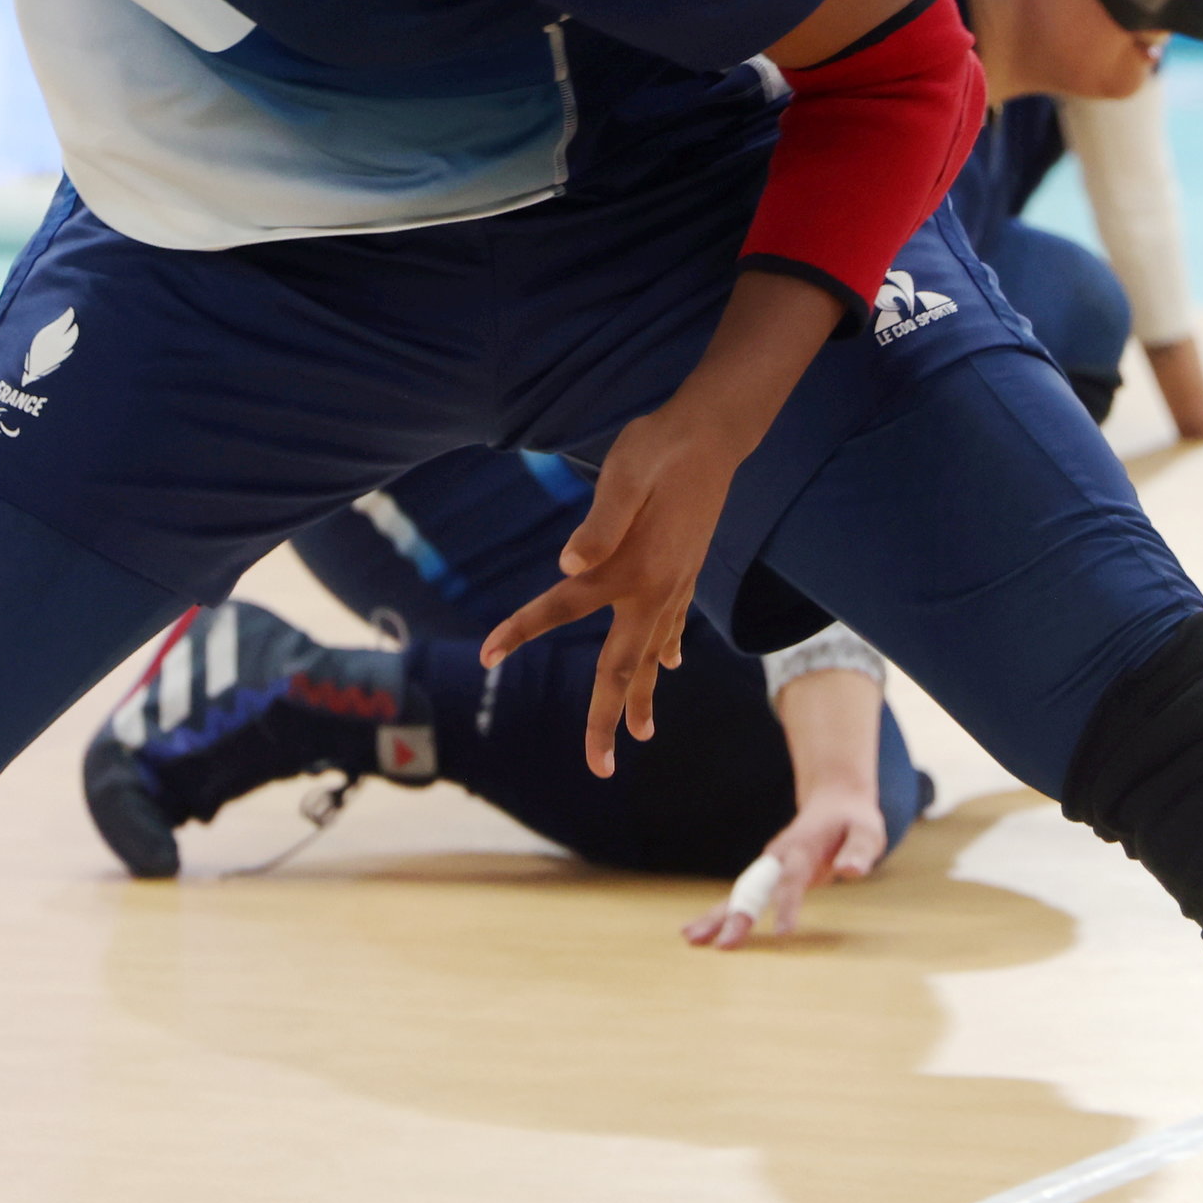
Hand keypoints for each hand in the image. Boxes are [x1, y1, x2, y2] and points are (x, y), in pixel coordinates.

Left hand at [483, 401, 744, 778]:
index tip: (486, 653)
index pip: (562, 606)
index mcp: (629, 568)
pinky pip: (673, 625)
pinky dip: (666, 651)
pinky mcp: (686, 572)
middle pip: (623, 668)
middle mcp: (654, 589)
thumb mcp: (624, 473)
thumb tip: (568, 562)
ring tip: (641, 736)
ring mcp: (675, 585)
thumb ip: (600, 522)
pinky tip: (669, 666)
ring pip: (653, 656)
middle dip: (607, 721)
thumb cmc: (661, 447)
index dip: (521, 629)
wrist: (716, 431)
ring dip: (644, 698)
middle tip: (600, 770)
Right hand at [684, 784, 890, 946]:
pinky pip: (741, 897)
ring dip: (716, 916)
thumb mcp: (867, 832)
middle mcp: (778, 858)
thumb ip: (859, 851)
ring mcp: (768, 865)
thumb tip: (850, 871)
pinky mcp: (765, 874)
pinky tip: (702, 935)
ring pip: (739, 892)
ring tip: (689, 938)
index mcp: (802, 849)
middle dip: (736, 917)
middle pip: (753, 889)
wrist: (833, 801)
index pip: (792, 880)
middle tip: (722, 945)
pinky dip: (720, 914)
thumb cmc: (853, 821)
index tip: (781, 933)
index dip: (787, 905)